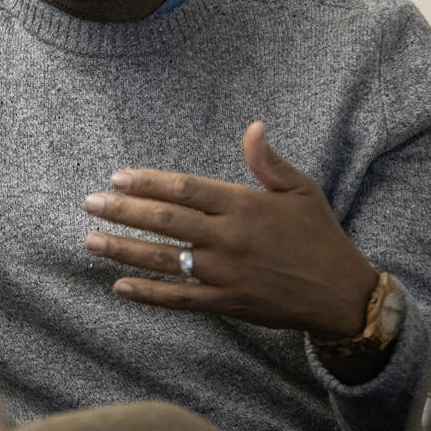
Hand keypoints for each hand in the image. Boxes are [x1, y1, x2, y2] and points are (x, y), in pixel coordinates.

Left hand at [83, 121, 377, 337]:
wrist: (340, 293)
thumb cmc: (319, 234)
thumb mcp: (301, 189)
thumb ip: (269, 161)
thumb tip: (253, 127)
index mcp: (244, 205)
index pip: (184, 189)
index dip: (147, 182)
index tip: (118, 177)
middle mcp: (228, 238)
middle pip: (165, 221)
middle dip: (123, 211)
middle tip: (90, 203)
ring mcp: (224, 274)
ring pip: (163, 260)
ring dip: (123, 250)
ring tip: (90, 241)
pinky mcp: (225, 303)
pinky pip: (178, 299)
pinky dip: (147, 294)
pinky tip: (118, 286)